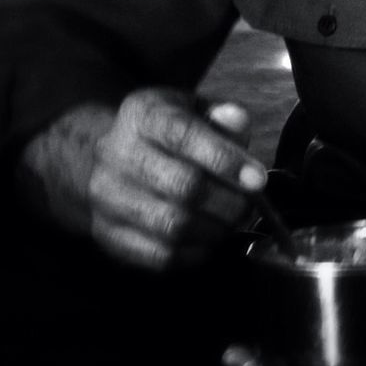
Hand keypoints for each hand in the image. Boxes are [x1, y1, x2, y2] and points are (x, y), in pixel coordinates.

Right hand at [86, 90, 267, 269]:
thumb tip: (238, 121)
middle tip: (249, 203)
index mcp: (142, 115)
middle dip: (229, 200)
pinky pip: (160, 256)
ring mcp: (107, 198)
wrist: (107, 158)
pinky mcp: (109, 235)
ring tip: (232, 221)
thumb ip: (221, 115)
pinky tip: (208, 238)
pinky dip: (195, 253)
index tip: (258, 179)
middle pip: (182, 186)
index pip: (184, 134)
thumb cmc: (164, 132)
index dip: (225, 159)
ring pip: (172, 226)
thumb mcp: (192, 108)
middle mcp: (116, 154)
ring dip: (215, 229)